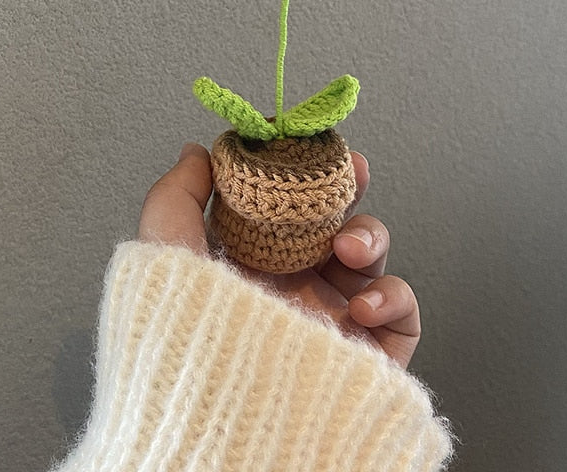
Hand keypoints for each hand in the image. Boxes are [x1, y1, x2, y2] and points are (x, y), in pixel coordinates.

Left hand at [139, 142, 420, 367]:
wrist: (217, 422)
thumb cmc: (183, 335)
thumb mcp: (165, 248)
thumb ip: (178, 192)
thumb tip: (197, 151)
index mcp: (253, 262)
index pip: (287, 206)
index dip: (304, 171)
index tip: (311, 143)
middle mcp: (295, 287)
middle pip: (334, 221)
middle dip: (348, 190)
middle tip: (353, 170)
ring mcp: (333, 318)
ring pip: (370, 258)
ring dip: (369, 236)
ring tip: (346, 245)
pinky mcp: (367, 352)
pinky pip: (401, 314)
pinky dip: (393, 298)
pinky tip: (362, 306)